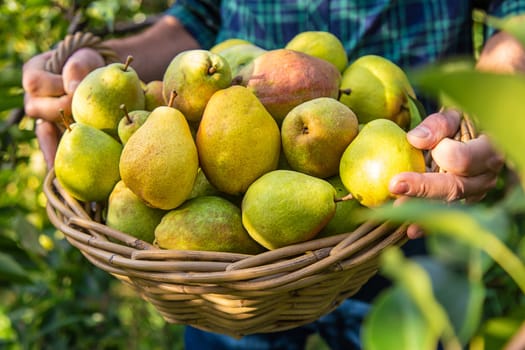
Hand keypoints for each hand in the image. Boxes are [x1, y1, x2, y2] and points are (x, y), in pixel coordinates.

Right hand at [23, 48, 104, 167]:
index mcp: (34, 74)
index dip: (56, 86)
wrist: (94, 75)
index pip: (35, 82)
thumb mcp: (84, 58)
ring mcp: (41, 117)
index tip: (76, 88)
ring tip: (70, 156)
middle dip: (64, 111)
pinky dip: (56, 157)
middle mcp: (33, 98)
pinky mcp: (54, 133)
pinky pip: (50, 147)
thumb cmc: (88, 64)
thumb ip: (77, 68)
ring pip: (43, 131)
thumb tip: (74, 89)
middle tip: (85, 114)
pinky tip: (60, 174)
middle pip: (38, 109)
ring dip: (58, 139)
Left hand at [388, 109, 503, 238]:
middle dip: (423, 188)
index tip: (417, 144)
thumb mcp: (453, 117)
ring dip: (422, 210)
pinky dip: (428, 223)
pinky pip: (445, 215)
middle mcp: (486, 177)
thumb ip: (437, 125)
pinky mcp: (464, 206)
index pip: (464, 160)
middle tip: (395, 186)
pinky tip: (411, 229)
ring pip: (449, 205)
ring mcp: (476, 195)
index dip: (442, 154)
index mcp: (488, 151)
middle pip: (455, 187)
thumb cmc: (461, 126)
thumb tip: (414, 139)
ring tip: (397, 212)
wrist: (472, 139)